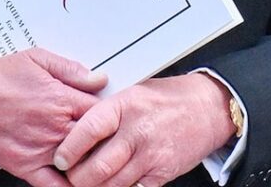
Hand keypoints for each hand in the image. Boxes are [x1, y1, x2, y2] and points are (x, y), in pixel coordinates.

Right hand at [0, 47, 107, 186]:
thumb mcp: (39, 59)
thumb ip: (72, 70)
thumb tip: (98, 79)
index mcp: (61, 99)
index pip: (101, 109)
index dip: (110, 110)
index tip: (114, 110)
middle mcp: (53, 127)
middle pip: (95, 137)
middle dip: (104, 135)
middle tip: (109, 133)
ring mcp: (39, 150)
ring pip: (78, 160)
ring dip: (89, 157)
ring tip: (97, 152)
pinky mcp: (23, 166)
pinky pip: (51, 184)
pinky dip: (66, 184)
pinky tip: (76, 179)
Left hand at [54, 72, 233, 186]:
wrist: (210, 107)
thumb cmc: (170, 99)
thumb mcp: (136, 93)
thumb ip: (108, 113)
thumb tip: (75, 134)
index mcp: (128, 103)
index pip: (87, 130)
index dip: (68, 150)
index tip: (61, 159)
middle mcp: (138, 129)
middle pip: (93, 170)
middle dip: (78, 179)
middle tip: (75, 175)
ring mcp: (151, 153)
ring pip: (109, 186)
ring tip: (95, 179)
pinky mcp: (161, 173)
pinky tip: (120, 180)